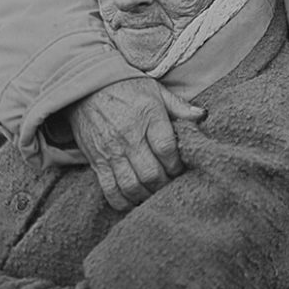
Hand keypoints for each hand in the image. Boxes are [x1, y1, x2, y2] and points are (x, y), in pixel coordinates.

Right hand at [67, 78, 203, 211]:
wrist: (85, 87)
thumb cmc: (124, 87)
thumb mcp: (155, 90)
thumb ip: (179, 107)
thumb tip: (203, 116)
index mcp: (147, 116)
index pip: (167, 149)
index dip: (178, 164)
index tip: (181, 167)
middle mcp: (128, 137)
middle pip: (151, 173)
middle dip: (165, 184)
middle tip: (171, 184)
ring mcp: (110, 152)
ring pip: (132, 186)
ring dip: (147, 195)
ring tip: (155, 192)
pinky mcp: (96, 162)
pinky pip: (110, 190)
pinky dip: (123, 201)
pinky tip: (134, 199)